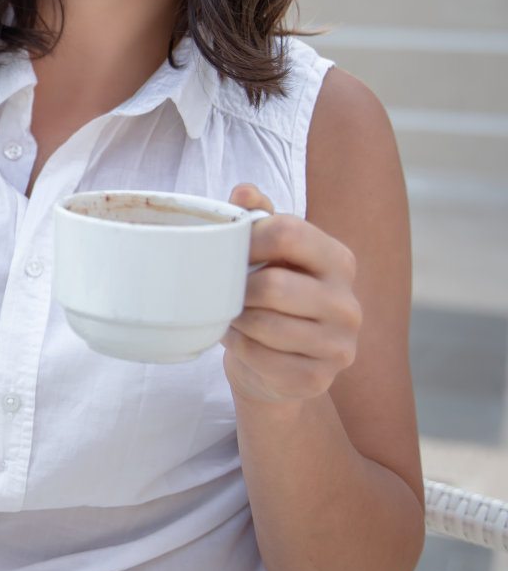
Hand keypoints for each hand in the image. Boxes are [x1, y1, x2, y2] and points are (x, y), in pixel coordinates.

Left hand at [221, 184, 361, 404]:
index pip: (289, 233)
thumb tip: (243, 192)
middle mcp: (348, 303)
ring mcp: (339, 345)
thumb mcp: (267, 252)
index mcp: (338, 260)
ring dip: (235, 320)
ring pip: (264, 324)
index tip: (225, 248)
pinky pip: (260, 358)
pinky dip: (239, 348)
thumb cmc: (269, 294)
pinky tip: (240, 341)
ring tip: (230, 315)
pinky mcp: (318, 378)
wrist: (277, 363)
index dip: (246, 238)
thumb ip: (257, 217)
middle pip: (273, 285)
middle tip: (221, 290)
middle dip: (236, 289)